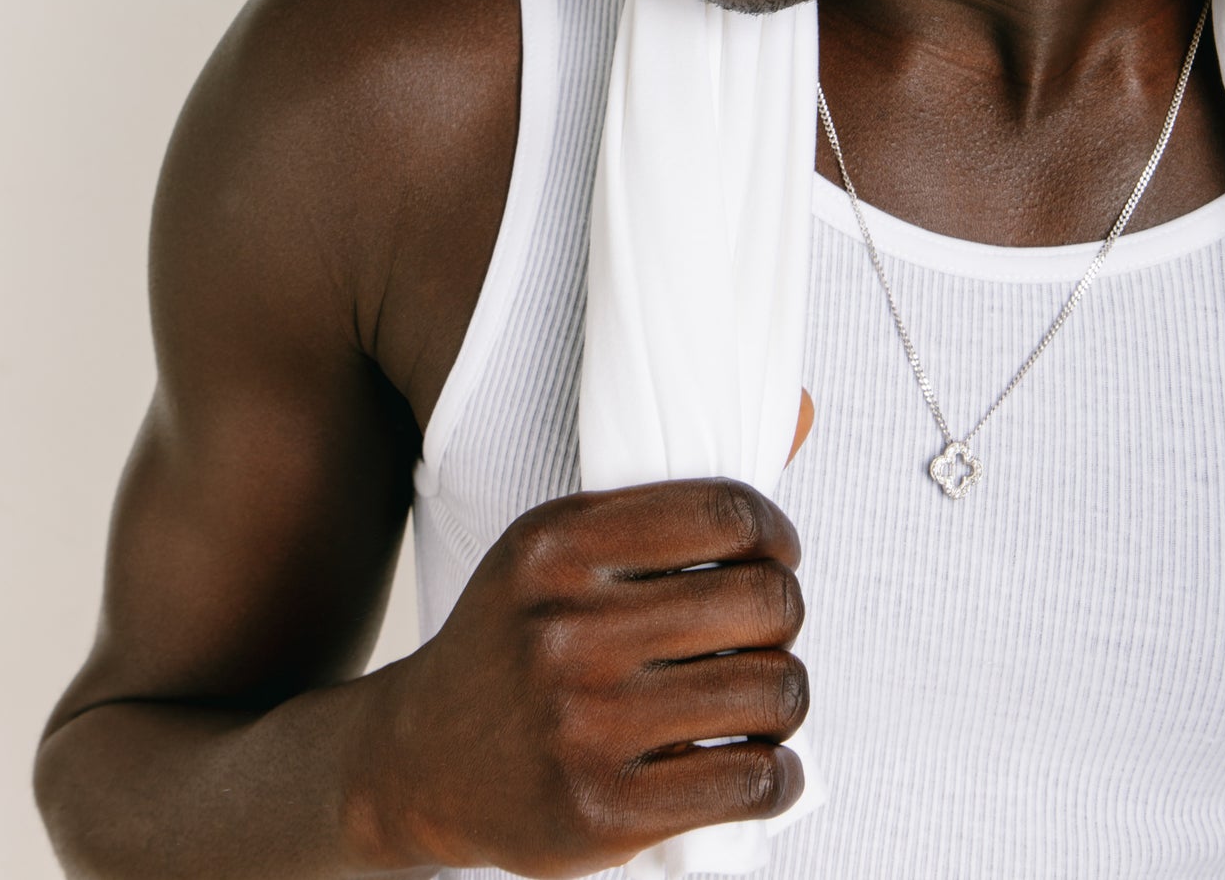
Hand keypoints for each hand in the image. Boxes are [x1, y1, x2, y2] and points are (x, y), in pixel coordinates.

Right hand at [354, 468, 809, 878]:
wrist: (421, 759)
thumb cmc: (513, 641)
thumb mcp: (551, 551)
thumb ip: (658, 506)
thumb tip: (804, 415)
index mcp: (557, 547)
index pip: (723, 514)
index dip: (774, 534)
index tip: (775, 555)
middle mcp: (568, 629)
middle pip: (763, 601)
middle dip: (786, 614)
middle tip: (766, 632)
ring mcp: (585, 724)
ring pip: (773, 691)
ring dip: (788, 696)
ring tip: (764, 698)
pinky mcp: (603, 810)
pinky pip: (751, 781)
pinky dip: (779, 774)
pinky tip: (762, 765)